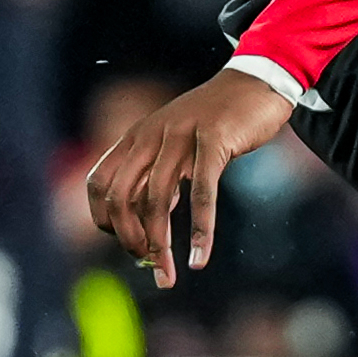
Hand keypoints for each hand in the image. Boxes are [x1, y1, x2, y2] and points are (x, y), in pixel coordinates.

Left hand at [83, 66, 293, 283]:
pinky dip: (199, 230)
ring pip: (156, 200)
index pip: (100, 183)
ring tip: (167, 274)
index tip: (128, 242)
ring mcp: (181, 137)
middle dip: (129, 239)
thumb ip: (161, 176)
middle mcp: (151, 136)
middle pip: (121, 197)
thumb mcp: (178, 144)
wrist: (257, 82)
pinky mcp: (214, 141)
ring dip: (159, 244)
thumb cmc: (218, 119)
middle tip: (148, 264)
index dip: (105, 219)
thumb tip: (151, 221)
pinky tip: (200, 256)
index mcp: (137, 137)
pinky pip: (202, 193)